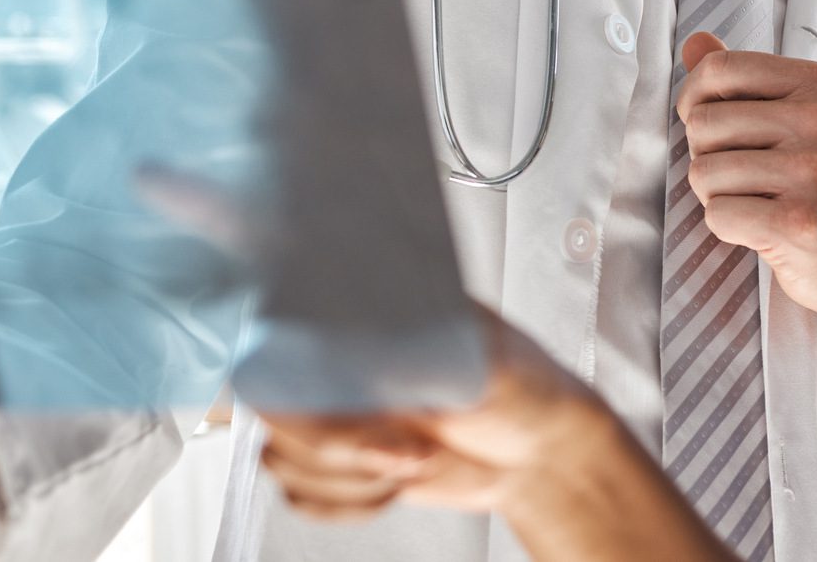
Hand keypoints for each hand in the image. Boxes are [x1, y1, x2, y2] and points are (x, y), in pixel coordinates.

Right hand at [263, 310, 728, 560]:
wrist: (541, 452)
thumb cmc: (524, 386)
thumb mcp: (483, 360)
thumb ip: (424, 359)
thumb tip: (377, 357)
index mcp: (371, 313)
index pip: (286, 332)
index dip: (301, 384)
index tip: (351, 413)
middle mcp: (346, 359)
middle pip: (276, 406)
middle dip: (337, 447)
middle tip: (404, 452)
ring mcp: (341, 410)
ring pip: (284, 457)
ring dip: (348, 478)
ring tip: (411, 463)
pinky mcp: (345, 459)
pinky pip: (303, 494)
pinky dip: (347, 503)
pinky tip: (392, 486)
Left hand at [675, 33, 816, 389]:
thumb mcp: (805, 119)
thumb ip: (748, 80)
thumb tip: (695, 43)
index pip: (720, 68)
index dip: (695, 99)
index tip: (711, 125)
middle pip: (703, 122)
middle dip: (707, 155)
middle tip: (745, 177)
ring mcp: (812, 172)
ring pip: (704, 171)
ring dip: (717, 196)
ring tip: (757, 203)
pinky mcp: (799, 222)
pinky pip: (718, 215)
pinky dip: (729, 228)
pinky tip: (763, 229)